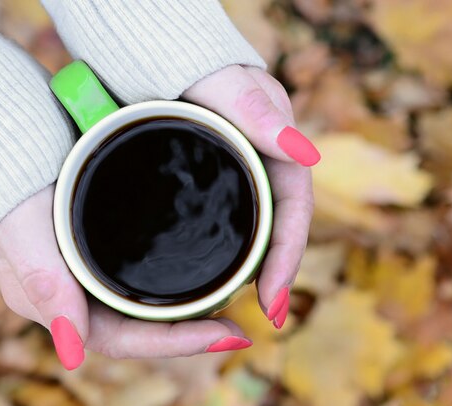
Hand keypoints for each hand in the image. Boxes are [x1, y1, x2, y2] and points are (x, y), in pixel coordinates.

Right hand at [0, 185, 249, 369]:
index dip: (176, 345)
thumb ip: (45, 283)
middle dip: (189, 334)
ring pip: (142, 304)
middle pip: (138, 328)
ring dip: (185, 309)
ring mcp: (86, 270)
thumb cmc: (8, 183)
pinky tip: (201, 265)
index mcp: (57, 303)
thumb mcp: (25, 229)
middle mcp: (73, 294)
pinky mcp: (98, 245)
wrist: (4, 140)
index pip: (124, 340)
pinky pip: (139, 274)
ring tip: (232, 301)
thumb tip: (72, 354)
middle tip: (239, 330)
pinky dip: (171, 278)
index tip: (227, 338)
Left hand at [184, 65, 318, 327]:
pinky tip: (211, 271)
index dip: (287, 257)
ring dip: (254, 266)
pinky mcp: (210, 172)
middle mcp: (260, 157)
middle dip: (276, 272)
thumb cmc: (185, 56)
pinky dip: (226, 246)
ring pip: (254, 223)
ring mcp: (235, 166)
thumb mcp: (222, 82)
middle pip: (277, 223)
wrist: (149, 42)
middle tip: (265, 318)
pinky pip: (227, 214)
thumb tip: (303, 152)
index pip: (292, 209)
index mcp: (273, 140)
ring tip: (242, 307)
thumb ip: (256, 109)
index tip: (273, 301)